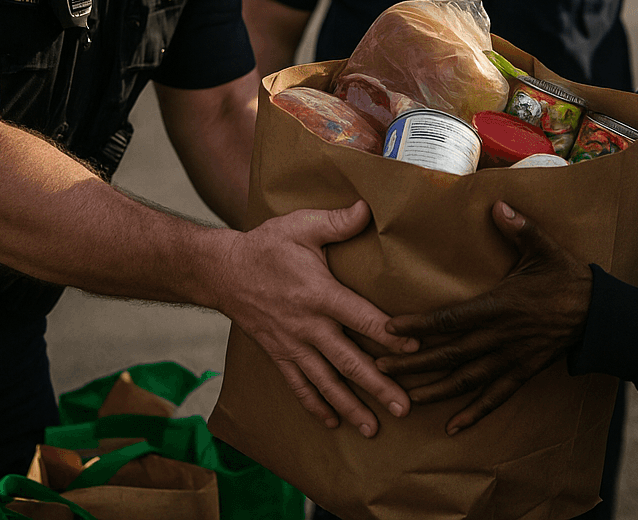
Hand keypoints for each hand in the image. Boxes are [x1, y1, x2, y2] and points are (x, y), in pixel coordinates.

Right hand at [221, 201, 417, 435]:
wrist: (222, 271)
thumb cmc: (266, 246)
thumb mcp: (300, 226)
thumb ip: (336, 222)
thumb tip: (368, 208)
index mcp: (319, 294)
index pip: (362, 318)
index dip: (390, 335)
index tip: (415, 349)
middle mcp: (308, 326)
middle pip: (349, 361)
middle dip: (378, 385)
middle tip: (404, 407)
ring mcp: (292, 344)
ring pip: (326, 382)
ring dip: (351, 407)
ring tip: (373, 428)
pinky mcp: (278, 354)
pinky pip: (298, 385)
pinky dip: (315, 406)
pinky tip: (332, 423)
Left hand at [376, 201, 590, 434]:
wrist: (600, 314)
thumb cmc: (567, 278)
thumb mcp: (545, 248)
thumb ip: (520, 228)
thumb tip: (498, 204)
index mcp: (499, 306)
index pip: (451, 319)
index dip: (419, 326)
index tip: (390, 329)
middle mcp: (500, 337)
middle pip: (449, 355)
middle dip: (413, 364)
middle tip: (379, 368)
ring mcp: (511, 359)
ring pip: (466, 381)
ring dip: (434, 391)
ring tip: (404, 398)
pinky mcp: (523, 373)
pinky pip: (495, 399)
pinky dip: (473, 413)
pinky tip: (451, 427)